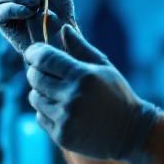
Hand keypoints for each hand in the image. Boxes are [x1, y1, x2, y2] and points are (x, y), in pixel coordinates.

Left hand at [23, 25, 160, 163]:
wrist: (130, 133)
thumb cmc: (117, 95)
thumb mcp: (103, 67)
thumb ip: (81, 47)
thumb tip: (63, 28)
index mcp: (83, 76)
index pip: (44, 58)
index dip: (34, 53)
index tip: (34, 53)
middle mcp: (72, 96)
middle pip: (34, 77)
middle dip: (36, 72)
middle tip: (46, 73)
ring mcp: (66, 117)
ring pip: (34, 98)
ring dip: (41, 93)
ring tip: (59, 94)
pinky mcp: (61, 136)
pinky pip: (40, 117)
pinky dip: (46, 112)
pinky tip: (64, 112)